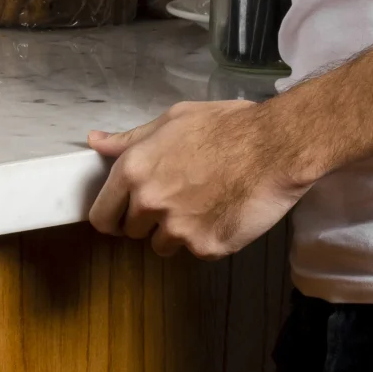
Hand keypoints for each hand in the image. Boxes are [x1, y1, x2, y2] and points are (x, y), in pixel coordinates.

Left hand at [85, 100, 314, 258]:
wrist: (277, 146)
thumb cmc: (226, 126)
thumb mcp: (172, 120)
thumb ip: (130, 139)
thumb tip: (95, 142)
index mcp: (133, 172)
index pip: (102, 216)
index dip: (112, 217)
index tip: (125, 216)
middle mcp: (149, 204)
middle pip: (133, 232)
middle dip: (149, 221)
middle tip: (178, 200)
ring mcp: (178, 229)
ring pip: (163, 245)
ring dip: (178, 233)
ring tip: (204, 206)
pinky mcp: (208, 247)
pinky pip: (198, 251)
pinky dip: (209, 239)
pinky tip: (225, 214)